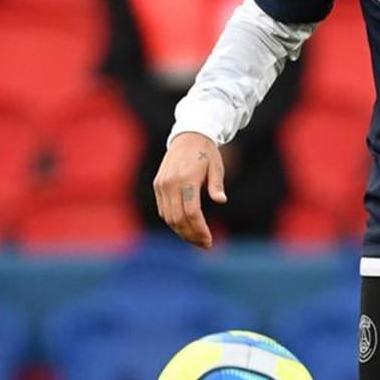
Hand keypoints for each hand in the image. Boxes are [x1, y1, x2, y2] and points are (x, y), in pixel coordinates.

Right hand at [153, 131, 227, 248]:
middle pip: (178, 219)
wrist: (188, 136)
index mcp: (187, 179)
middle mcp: (171, 183)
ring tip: (196, 239)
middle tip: (204, 244)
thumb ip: (217, 185)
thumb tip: (222, 201)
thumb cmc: (206, 153)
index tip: (209, 241)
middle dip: (191, 235)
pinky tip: (186, 227)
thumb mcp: (216, 166)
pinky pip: (163, 210)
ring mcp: (162, 185)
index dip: (200, 230)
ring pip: (169, 217)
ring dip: (182, 231)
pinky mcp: (158, 185)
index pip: (191, 213)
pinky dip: (173, 222)